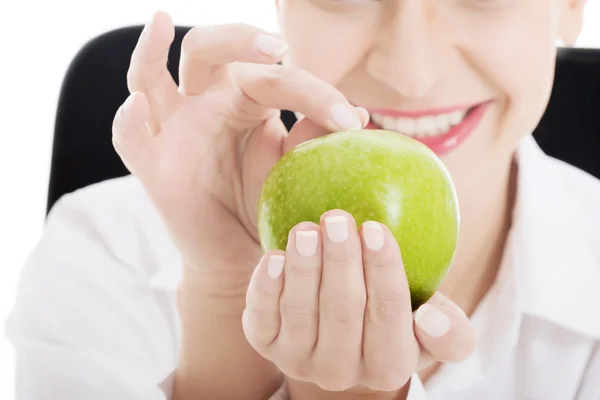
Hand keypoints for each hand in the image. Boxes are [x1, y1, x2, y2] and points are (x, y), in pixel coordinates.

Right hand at [111, 11, 366, 293]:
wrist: (240, 254)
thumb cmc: (267, 204)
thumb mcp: (294, 170)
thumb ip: (313, 139)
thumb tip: (357, 113)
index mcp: (246, 99)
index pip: (277, 78)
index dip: (316, 95)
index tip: (351, 121)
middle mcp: (206, 104)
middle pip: (206, 49)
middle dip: (238, 39)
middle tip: (279, 48)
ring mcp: (175, 132)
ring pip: (153, 75)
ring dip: (156, 49)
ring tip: (163, 19)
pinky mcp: (154, 168)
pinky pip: (131, 140)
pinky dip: (129, 121)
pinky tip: (136, 105)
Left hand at [242, 210, 476, 393]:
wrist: (337, 334)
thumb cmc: (388, 319)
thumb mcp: (428, 330)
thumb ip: (450, 333)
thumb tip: (430, 318)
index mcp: (388, 367)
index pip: (389, 316)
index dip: (383, 271)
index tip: (376, 228)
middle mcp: (341, 373)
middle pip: (342, 310)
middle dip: (340, 260)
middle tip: (338, 217)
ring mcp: (299, 361)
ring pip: (301, 312)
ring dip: (304, 267)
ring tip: (306, 229)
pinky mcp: (265, 344)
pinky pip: (262, 317)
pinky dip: (266, 287)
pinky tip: (274, 257)